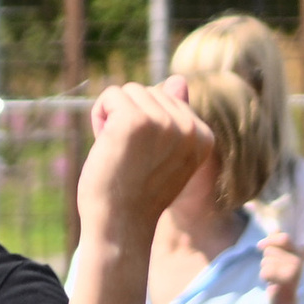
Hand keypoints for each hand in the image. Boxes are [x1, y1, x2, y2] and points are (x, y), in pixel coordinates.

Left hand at [77, 81, 214, 259]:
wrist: (120, 224)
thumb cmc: (134, 191)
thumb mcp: (161, 152)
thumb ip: (172, 117)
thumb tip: (178, 79)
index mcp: (203, 136)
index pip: (166, 100)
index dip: (145, 126)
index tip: (145, 160)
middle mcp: (190, 127)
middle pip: (147, 91)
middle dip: (128, 118)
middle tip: (129, 157)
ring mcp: (164, 122)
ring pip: (127, 91)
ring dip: (112, 118)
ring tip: (118, 152)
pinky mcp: (136, 120)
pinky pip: (110, 95)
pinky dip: (99, 116)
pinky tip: (106, 144)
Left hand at [257, 231, 303, 303]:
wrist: (285, 302)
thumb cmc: (280, 278)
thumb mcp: (280, 259)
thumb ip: (278, 244)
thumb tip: (275, 227)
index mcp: (297, 253)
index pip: (283, 237)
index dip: (269, 240)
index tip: (259, 246)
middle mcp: (299, 260)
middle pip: (270, 250)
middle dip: (265, 259)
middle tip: (273, 270)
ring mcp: (294, 270)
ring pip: (266, 261)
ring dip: (265, 269)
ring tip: (274, 277)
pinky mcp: (287, 280)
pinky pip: (265, 271)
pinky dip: (264, 277)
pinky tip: (272, 283)